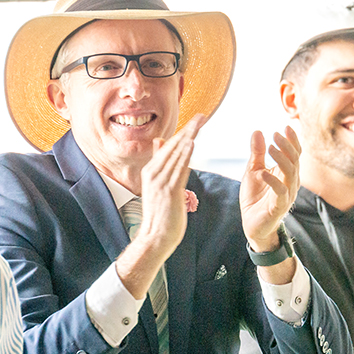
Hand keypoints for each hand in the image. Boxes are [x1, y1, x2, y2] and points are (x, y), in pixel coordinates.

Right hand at [115, 116, 202, 298]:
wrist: (155, 237)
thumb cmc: (160, 214)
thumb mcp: (157, 186)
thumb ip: (160, 164)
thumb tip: (160, 142)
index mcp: (151, 171)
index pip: (169, 146)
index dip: (183, 132)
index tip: (196, 120)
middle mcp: (154, 173)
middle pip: (173, 146)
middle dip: (188, 130)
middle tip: (202, 116)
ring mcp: (160, 182)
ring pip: (176, 155)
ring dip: (189, 137)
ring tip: (199, 124)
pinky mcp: (169, 191)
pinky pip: (178, 169)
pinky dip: (184, 155)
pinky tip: (191, 144)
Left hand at [241, 126, 300, 248]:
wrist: (252, 224)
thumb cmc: (255, 197)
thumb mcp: (253, 171)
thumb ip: (257, 153)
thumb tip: (258, 132)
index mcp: (286, 173)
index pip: (295, 154)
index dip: (292, 140)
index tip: (286, 127)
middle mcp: (290, 182)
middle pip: (295, 160)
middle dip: (287, 146)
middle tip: (276, 134)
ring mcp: (287, 195)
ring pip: (291, 173)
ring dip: (282, 159)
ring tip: (270, 147)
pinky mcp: (279, 207)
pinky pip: (281, 192)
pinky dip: (273, 181)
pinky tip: (263, 172)